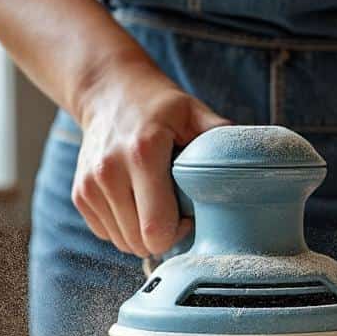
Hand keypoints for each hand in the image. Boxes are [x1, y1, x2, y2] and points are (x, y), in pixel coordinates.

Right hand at [73, 57, 228, 256]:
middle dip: (163, 236)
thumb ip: (221, 138)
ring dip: (143, 233)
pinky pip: (108, 235)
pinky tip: (135, 201)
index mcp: (142, 153)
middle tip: (175, 210)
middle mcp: (108, 172)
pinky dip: (125, 227)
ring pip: (123, 243)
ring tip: (155, 203)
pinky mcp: (79, 195)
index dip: (178, 232)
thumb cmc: (159, 106)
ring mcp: (89, 186)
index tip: (188, 215)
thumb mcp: (194, 112)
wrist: (108, 92)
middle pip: (140, 242)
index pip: (156, 229)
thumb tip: (257, 161)